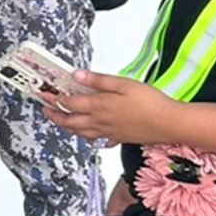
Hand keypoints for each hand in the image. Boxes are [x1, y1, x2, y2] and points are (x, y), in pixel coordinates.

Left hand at [42, 69, 180, 145]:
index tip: (45, 94)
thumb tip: (76, 76)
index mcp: (99, 106)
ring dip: (67, 127)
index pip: (69, 103)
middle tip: (45, 109)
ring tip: (60, 121)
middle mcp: (100, 122)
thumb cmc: (149, 102)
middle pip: (70, 121)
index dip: (55, 99)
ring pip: (81, 133)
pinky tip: (88, 135)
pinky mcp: (119, 138)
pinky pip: (97, 140)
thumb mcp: (123, 84)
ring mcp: (109, 132)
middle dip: (54, 116)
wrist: (169, 123)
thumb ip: (98, 81)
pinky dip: (87, 137)